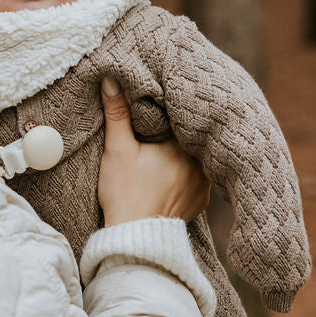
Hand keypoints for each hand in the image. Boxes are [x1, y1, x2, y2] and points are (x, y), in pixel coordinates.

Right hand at [98, 77, 210, 225]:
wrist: (135, 238)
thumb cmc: (125, 193)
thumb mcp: (117, 149)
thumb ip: (118, 113)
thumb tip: (111, 78)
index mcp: (186, 146)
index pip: (185, 118)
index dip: (172, 109)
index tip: (161, 102)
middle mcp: (202, 164)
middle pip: (192, 137)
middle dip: (179, 130)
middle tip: (163, 123)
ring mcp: (204, 185)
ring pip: (196, 158)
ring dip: (184, 152)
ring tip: (168, 146)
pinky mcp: (200, 202)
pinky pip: (197, 178)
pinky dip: (186, 173)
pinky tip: (171, 171)